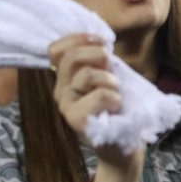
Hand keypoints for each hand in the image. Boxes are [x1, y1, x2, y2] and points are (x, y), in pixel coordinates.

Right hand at [49, 33, 144, 181]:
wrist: (125, 144)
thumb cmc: (118, 107)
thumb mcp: (108, 76)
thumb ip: (99, 60)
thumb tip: (98, 37)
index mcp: (66, 78)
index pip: (55, 49)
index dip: (78, 38)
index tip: (102, 42)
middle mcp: (61, 91)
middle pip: (71, 57)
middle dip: (98, 55)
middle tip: (112, 69)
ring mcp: (66, 107)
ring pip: (86, 75)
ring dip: (110, 80)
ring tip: (116, 94)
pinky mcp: (76, 122)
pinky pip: (99, 96)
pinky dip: (115, 97)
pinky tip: (116, 108)